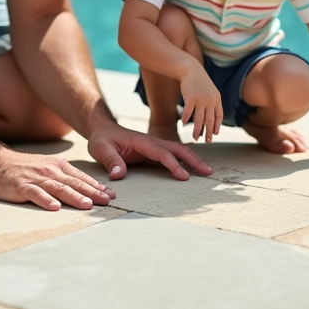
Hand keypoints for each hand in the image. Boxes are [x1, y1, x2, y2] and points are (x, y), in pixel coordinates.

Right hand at [0, 149, 114, 210]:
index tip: (111, 196)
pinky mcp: (22, 186)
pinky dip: (46, 200)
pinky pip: (36, 193)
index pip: (82, 178)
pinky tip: (54, 207)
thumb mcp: (48, 168)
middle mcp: (50, 170)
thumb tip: (85, 190)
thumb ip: (64, 177)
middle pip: (75, 183)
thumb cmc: (24, 168)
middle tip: (107, 202)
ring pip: (59, 188)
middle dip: (93, 193)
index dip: (97, 187)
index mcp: (58, 166)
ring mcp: (36, 178)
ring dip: (74, 197)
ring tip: (87, 205)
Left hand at [86, 123, 213, 180]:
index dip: (174, 165)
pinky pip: (172, 156)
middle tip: (207, 172)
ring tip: (207, 171)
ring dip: (193, 159)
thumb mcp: (101, 149)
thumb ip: (111, 161)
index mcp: (142, 142)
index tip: (184, 177)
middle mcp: (152, 142)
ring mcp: (154, 147)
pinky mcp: (153, 152)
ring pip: (178, 151)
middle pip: (178, 149)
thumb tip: (119, 175)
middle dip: (193, 160)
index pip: (162, 154)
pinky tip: (192, 168)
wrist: (102, 131)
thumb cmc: (102, 140)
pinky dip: (185, 161)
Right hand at [178, 67, 222, 141]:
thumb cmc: (200, 82)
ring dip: (198, 131)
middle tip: (207, 141)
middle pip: (210, 121)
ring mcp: (201, 99)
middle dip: (209, 133)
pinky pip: (188, 112)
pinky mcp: (191, 98)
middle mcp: (210, 101)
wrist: (192, 70)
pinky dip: (186, 119)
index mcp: (217, 99)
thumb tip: (209, 119)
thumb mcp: (210, 92)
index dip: (217, 126)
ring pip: (200, 120)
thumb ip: (212, 103)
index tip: (215, 134)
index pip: (219, 116)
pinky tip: (184, 124)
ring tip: (195, 137)